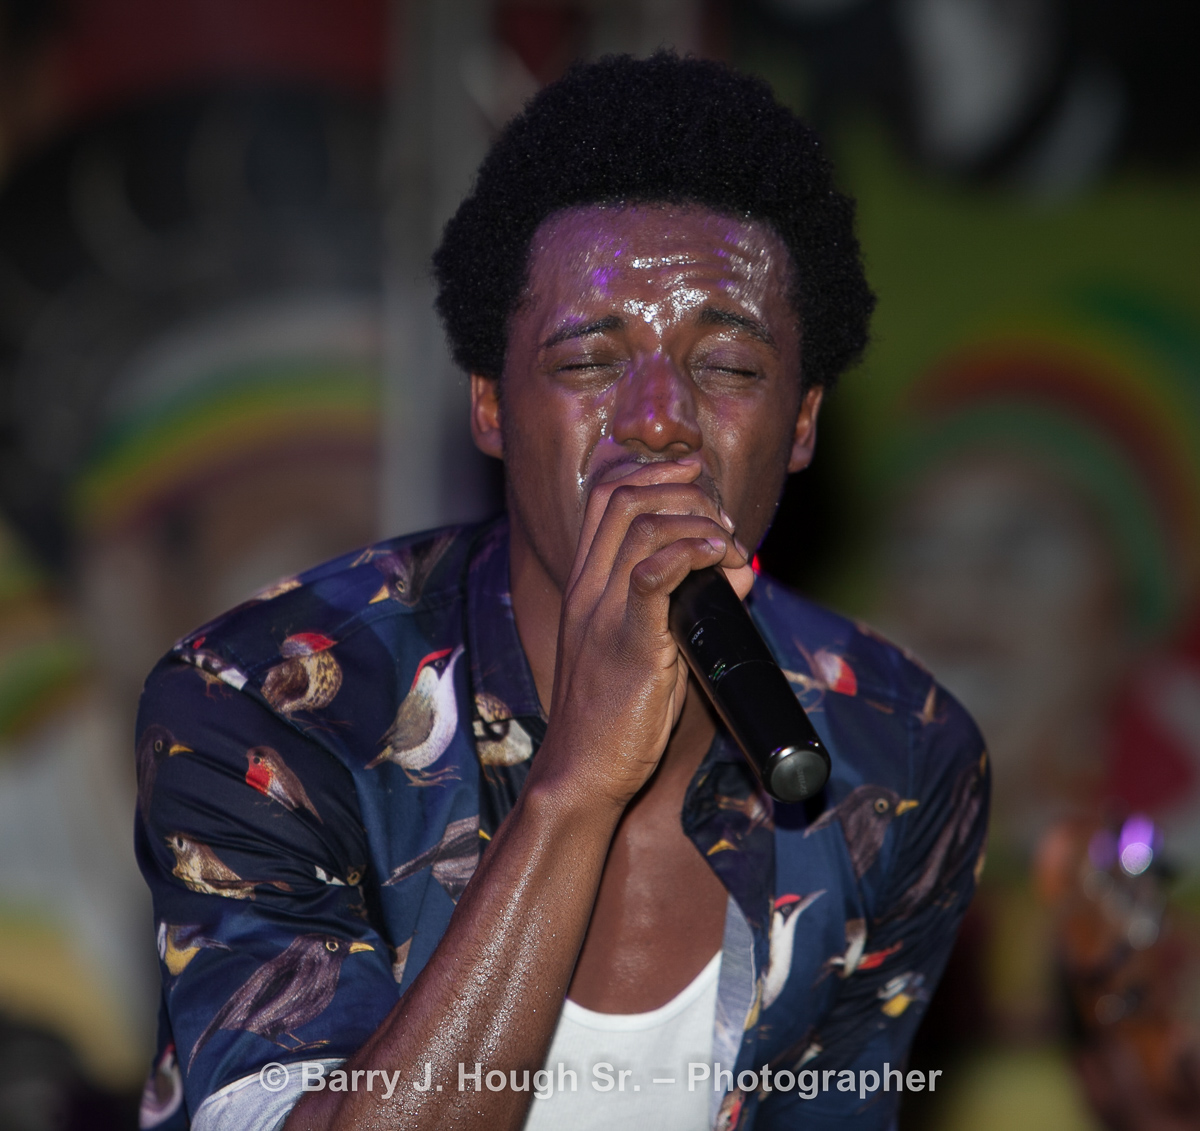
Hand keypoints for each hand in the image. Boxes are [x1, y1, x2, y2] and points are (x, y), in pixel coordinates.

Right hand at [529, 457, 752, 811]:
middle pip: (625, 497)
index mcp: (584, 585)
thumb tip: (736, 567)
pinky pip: (652, 575)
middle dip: (683, 490)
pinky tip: (718, 558)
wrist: (581, 770)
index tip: (694, 474)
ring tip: (726, 546)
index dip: (653, 471)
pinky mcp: (628, 642)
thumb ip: (683, 603)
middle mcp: (587, 589)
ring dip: (697, 521)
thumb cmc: (614, 715)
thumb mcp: (647, 647)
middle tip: (721, 520)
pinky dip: (691, 554)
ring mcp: (602, 613)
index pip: (604, 498)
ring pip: (641, 526)